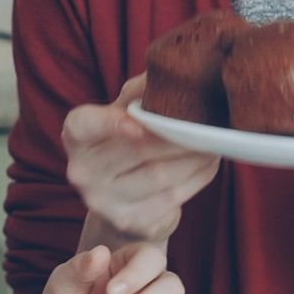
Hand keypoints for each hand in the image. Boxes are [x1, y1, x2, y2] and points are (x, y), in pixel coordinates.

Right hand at [62, 74, 219, 242]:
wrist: (120, 199)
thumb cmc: (125, 141)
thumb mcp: (125, 110)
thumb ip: (140, 91)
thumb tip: (168, 71)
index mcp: (77, 135)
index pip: (86, 125)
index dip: (111, 123)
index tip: (138, 126)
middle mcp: (82, 171)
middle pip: (137, 151)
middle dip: (179, 137)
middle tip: (210, 124)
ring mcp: (103, 202)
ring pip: (160, 177)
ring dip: (195, 158)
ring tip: (215, 143)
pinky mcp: (128, 223)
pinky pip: (171, 199)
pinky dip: (197, 179)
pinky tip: (209, 164)